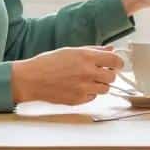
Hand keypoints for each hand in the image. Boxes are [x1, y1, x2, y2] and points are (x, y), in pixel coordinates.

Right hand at [10, 46, 124, 105]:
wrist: (31, 79)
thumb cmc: (49, 62)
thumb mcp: (72, 50)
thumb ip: (94, 50)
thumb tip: (110, 49)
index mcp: (87, 57)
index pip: (115, 61)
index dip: (118, 62)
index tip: (116, 64)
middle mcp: (88, 73)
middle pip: (112, 77)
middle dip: (108, 74)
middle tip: (99, 72)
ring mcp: (84, 88)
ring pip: (105, 89)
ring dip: (100, 84)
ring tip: (87, 80)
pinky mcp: (78, 100)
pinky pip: (93, 97)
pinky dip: (90, 93)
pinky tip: (78, 87)